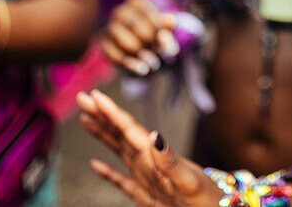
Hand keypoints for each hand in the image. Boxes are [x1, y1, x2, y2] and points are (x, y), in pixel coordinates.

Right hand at [78, 89, 219, 206]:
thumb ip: (170, 160)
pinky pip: (122, 180)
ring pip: (119, 150)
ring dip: (103, 135)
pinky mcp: (148, 195)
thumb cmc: (209, 200)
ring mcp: (148, 177)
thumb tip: (153, 135)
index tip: (95, 95)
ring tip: (86, 119)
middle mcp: (150, 162)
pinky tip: (95, 164)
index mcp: (156, 156)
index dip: (111, 112)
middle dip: (102, 116)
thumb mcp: (190, 181)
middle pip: (120, 133)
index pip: (129, 129)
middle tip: (82, 98)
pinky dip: (107, 172)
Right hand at [101, 0, 179, 75]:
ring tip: (154, 63)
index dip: (160, 30)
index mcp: (135, 2)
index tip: (170, 46)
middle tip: (160, 53)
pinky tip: (142, 69)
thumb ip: (167, 27)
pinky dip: (131, 65)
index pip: (148, 14)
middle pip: (136, 27)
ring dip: (142, 56)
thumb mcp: (162, 30)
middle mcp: (120, 12)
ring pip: (127, 43)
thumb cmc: (152, 33)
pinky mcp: (104, 45)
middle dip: (151, 42)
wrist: (138, 48)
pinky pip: (116, 56)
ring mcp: (109, 28)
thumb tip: (172, 21)